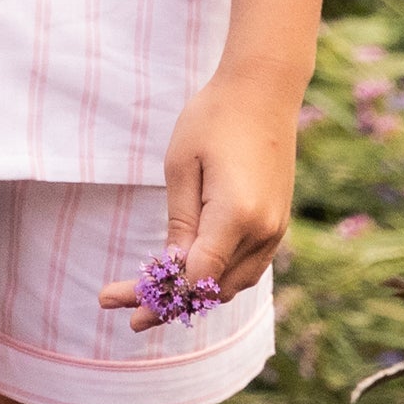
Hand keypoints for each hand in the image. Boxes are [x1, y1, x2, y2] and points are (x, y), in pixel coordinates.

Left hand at [99, 65, 298, 327]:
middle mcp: (263, 232)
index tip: (126, 308)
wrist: (263, 91)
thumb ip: (179, 222)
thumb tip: (171, 270)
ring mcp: (275, 231)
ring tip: (152, 300)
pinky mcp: (276, 225)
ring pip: (233, 283)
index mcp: (237, 216)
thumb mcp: (182, 166)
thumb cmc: (213, 118)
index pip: (196, 276)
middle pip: (214, 288)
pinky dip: (217, 278)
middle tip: (129, 312)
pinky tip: (189, 277)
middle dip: (172, 303)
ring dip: (195, 295)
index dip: (161, 297)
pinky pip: (246, 267)